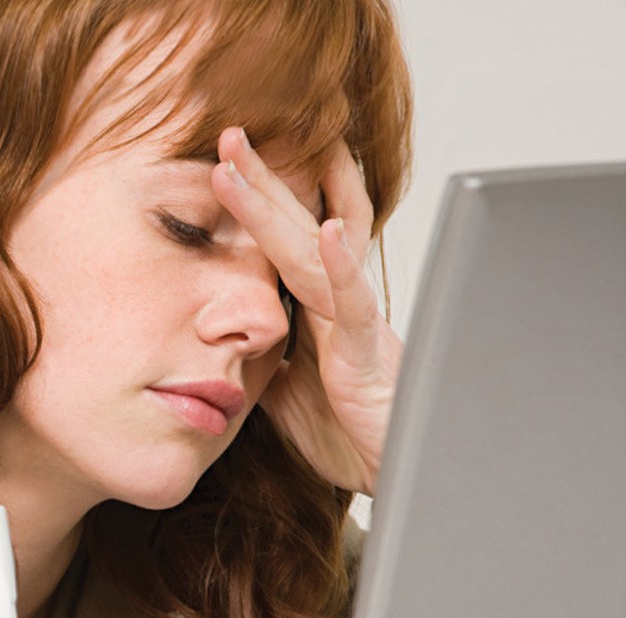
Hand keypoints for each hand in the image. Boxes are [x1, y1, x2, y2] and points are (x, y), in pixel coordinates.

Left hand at [212, 129, 401, 495]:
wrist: (397, 475)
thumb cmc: (351, 433)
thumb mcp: (288, 393)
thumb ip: (265, 358)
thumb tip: (233, 342)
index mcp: (317, 310)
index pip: (285, 242)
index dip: (260, 202)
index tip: (227, 161)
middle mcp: (338, 304)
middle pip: (297, 226)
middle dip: (264, 180)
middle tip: (229, 134)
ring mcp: (354, 322)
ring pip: (314, 249)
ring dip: (278, 205)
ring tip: (245, 164)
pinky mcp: (367, 353)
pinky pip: (355, 303)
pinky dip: (343, 266)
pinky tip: (332, 232)